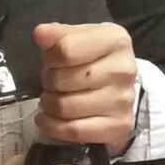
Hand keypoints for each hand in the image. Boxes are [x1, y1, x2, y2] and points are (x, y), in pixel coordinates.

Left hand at [33, 22, 137, 150]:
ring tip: (51, 99)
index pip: (66, 50)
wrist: (119, 86)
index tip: (51, 61)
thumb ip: (57, 34)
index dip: (50, 58)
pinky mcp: (119, 126)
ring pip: (65, 107)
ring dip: (49, 105)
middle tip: (52, 82)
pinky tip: (48, 119)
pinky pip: (74, 131)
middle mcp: (124, 69)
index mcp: (116, 40)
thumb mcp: (78, 38)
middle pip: (63, 80)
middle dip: (48, 82)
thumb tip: (40, 34)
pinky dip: (53, 127)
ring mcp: (123, 100)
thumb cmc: (93, 58)